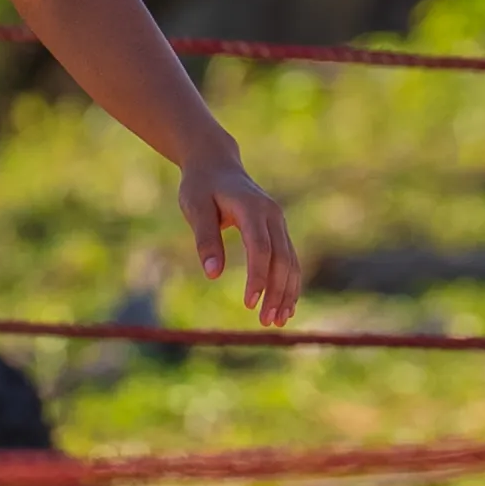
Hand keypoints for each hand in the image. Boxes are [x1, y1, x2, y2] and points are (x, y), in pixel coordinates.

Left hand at [178, 146, 300, 326]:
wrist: (215, 163)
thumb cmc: (201, 186)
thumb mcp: (194, 207)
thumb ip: (205, 239)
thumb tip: (213, 274)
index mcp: (252, 208)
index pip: (261, 249)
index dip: (258, 277)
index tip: (249, 304)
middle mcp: (272, 214)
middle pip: (282, 259)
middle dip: (276, 292)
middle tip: (265, 322)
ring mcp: (278, 222)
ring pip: (290, 261)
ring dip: (287, 292)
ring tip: (276, 321)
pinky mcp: (278, 229)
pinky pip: (289, 258)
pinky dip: (289, 282)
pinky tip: (286, 306)